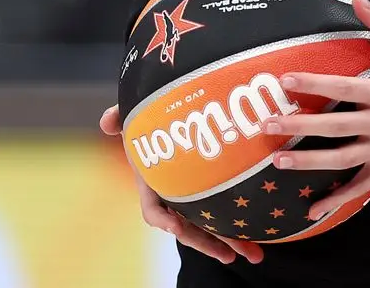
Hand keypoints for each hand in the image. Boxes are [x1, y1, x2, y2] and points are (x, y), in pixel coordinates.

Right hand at [100, 105, 263, 265]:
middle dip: (209, 243)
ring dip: (233, 241)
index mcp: (155, 184)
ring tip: (255, 255)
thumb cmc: (154, 117)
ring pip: (213, 224)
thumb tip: (107, 121)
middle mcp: (175, 196)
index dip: (163, 220)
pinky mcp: (216, 189)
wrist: (173, 113)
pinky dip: (242, 222)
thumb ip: (122, 116)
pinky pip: (227, 211)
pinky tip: (262, 232)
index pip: (153, 210)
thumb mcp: (137, 114)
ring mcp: (196, 195)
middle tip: (232, 256)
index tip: (176, 226)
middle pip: (190, 227)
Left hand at [263, 0, 369, 221]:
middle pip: (336, 128)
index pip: (344, 88)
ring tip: (280, 161)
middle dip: (300, 127)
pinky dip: (339, 199)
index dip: (314, 84)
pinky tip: (314, 209)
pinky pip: (362, 186)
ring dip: (310, 162)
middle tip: (268, 126)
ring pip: (344, 160)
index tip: (285, 81)